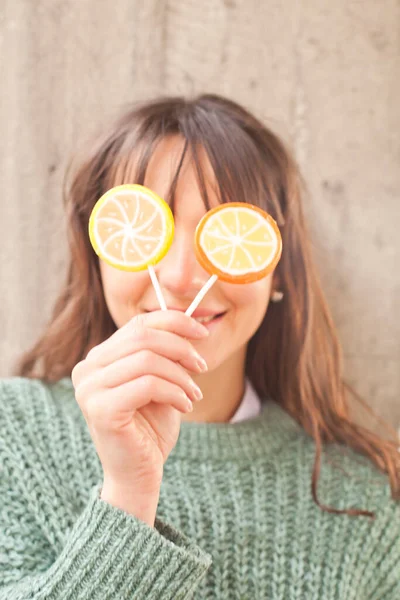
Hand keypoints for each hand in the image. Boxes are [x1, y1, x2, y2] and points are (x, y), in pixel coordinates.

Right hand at [71, 310, 208, 522]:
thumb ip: (165, 352)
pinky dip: (175, 391)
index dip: (174, 321)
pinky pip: (148, 384)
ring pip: (147, 360)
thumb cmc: (150, 427)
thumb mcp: (160, 380)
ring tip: (194, 393)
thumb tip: (191, 322)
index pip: (138, 324)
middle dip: (180, 348)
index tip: (202, 332)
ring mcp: (89, 389)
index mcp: (99, 358)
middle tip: (202, 366)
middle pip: (143, 337)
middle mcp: (87, 369)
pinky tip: (185, 405)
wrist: (139, 474)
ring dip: (180, 375)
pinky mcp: (101, 410)